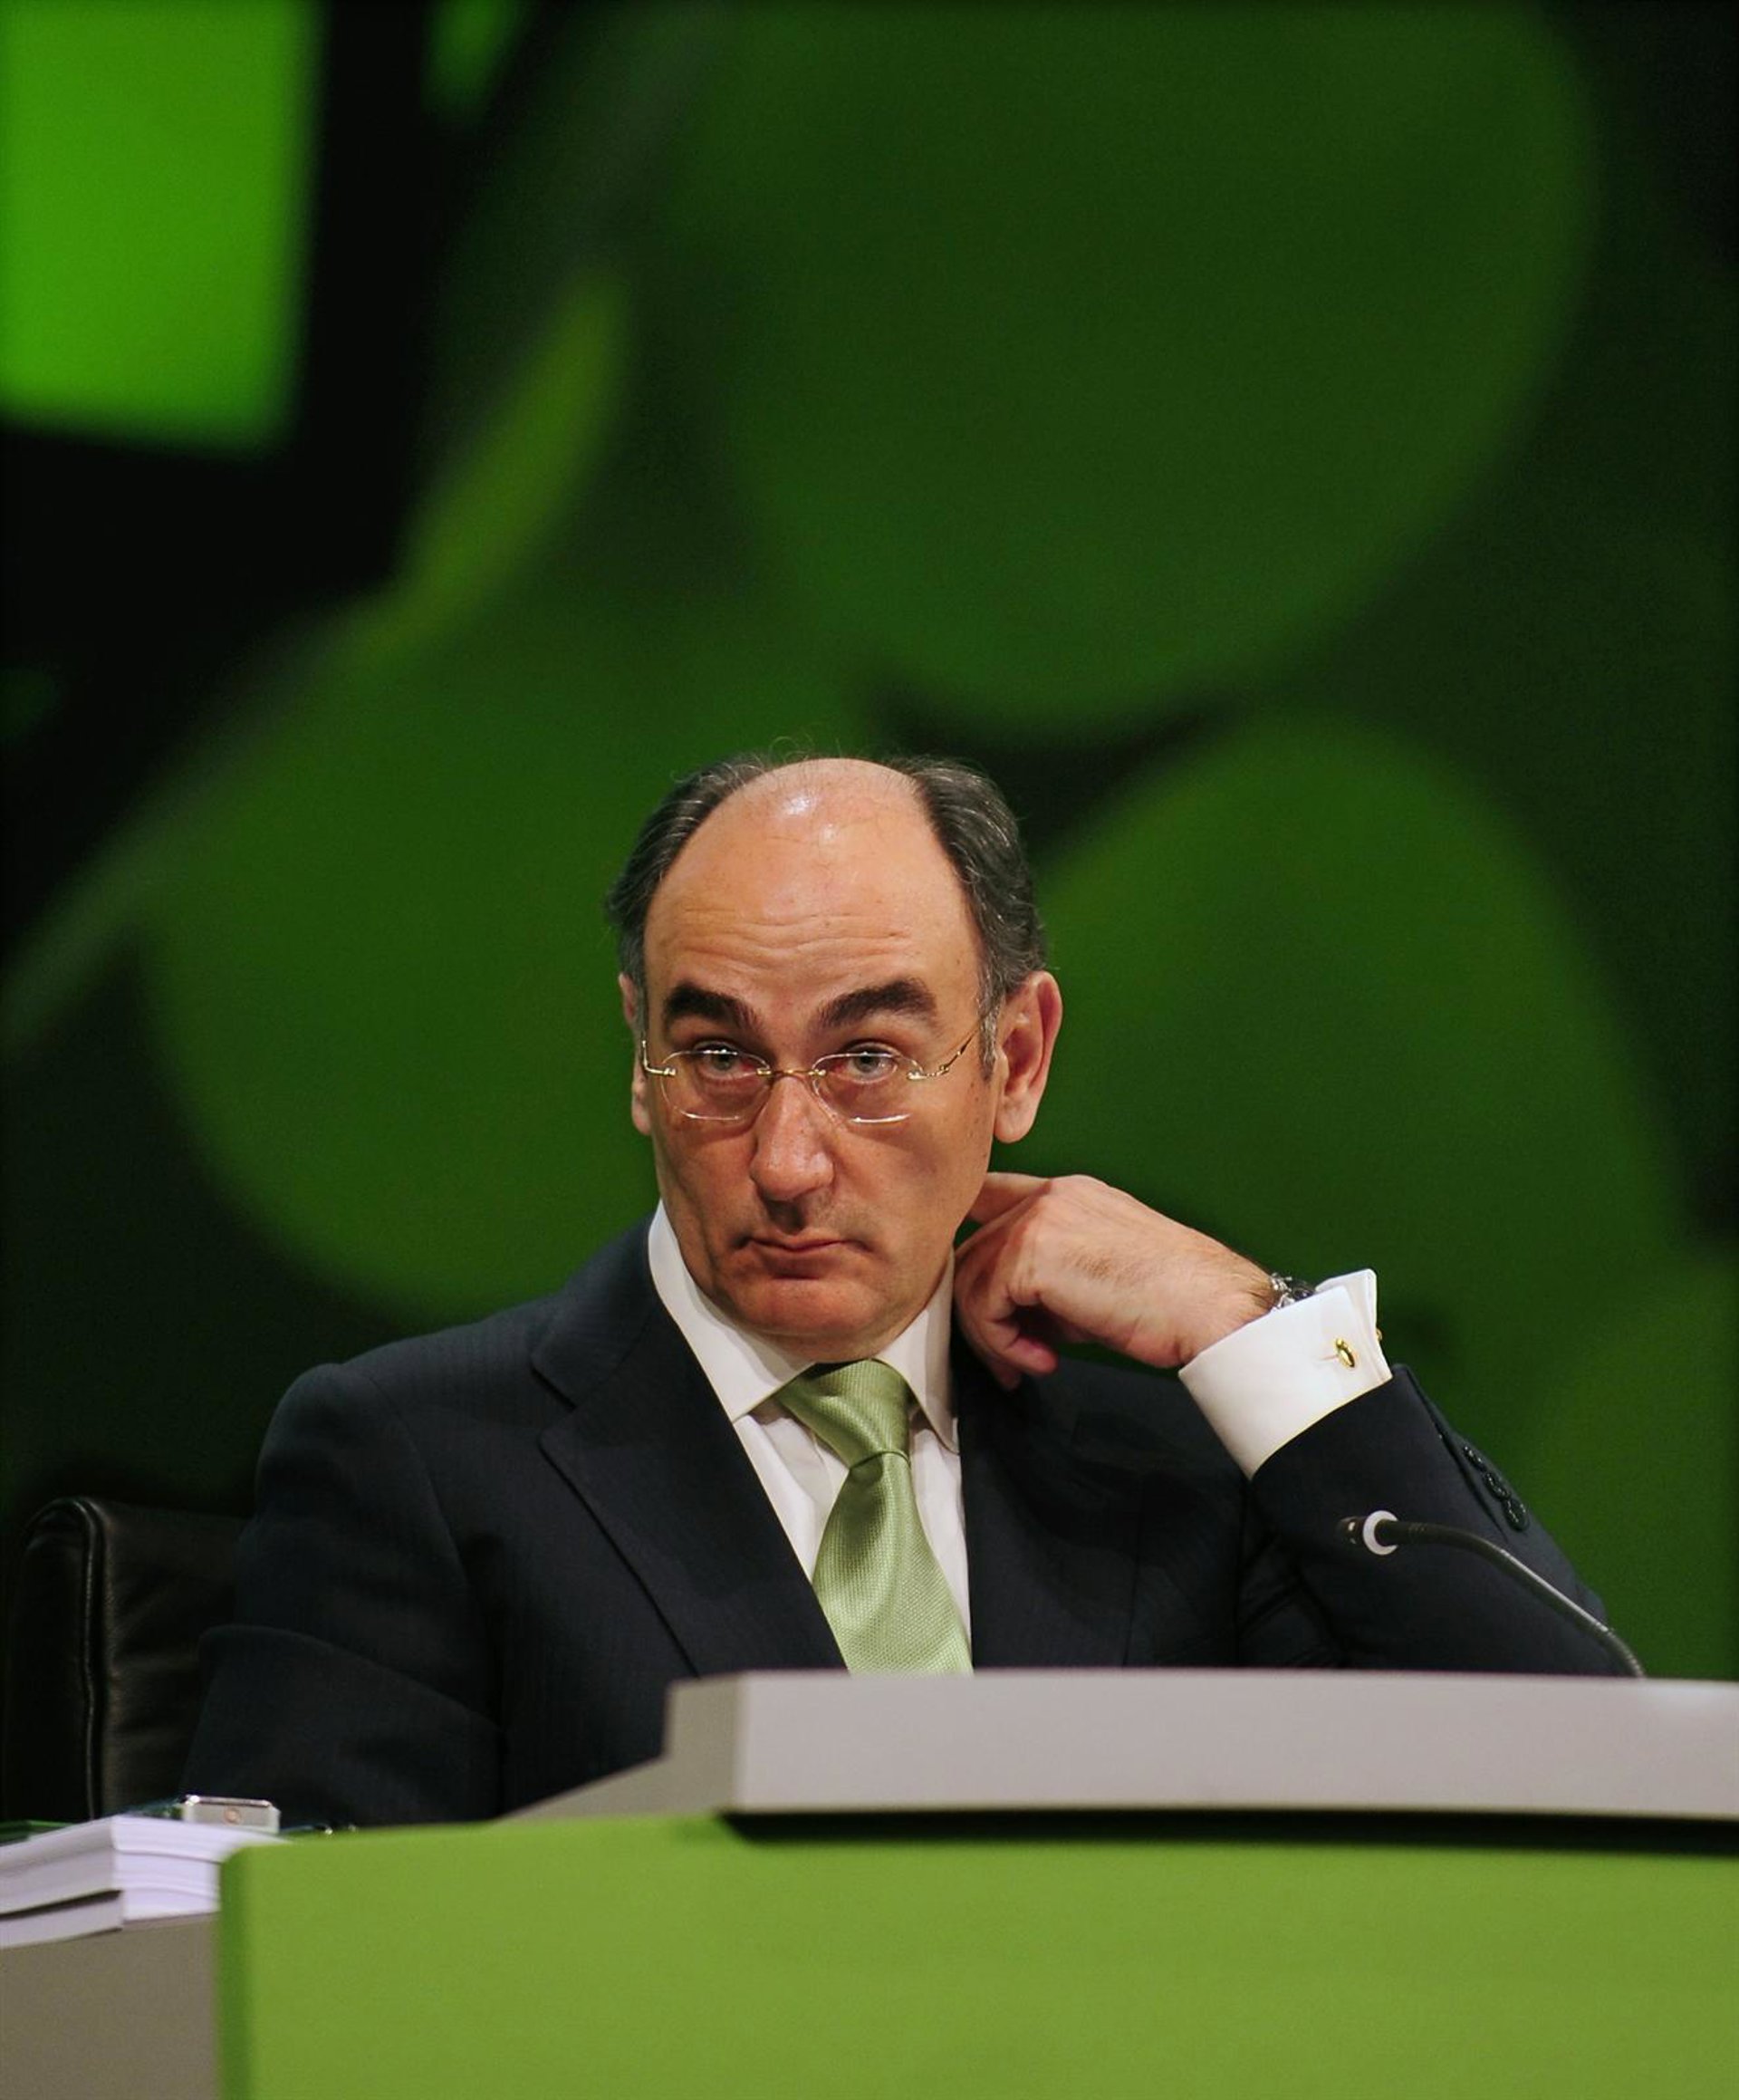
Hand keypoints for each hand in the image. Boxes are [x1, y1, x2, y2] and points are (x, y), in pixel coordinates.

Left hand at [953, 1171, 1273, 1389]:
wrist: (1212, 1308)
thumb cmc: (1170, 1301)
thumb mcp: (1095, 1277)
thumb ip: (1044, 1280)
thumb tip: (1006, 1314)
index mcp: (1068, 1193)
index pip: (987, 1197)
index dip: (972, 1243)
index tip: (983, 1297)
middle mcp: (1049, 1195)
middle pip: (972, 1247)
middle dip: (981, 1308)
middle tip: (1010, 1354)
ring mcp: (1038, 1219)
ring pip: (970, 1277)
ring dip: (991, 1333)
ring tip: (1028, 1362)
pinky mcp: (1031, 1253)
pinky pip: (984, 1304)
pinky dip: (1003, 1342)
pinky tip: (1044, 1360)